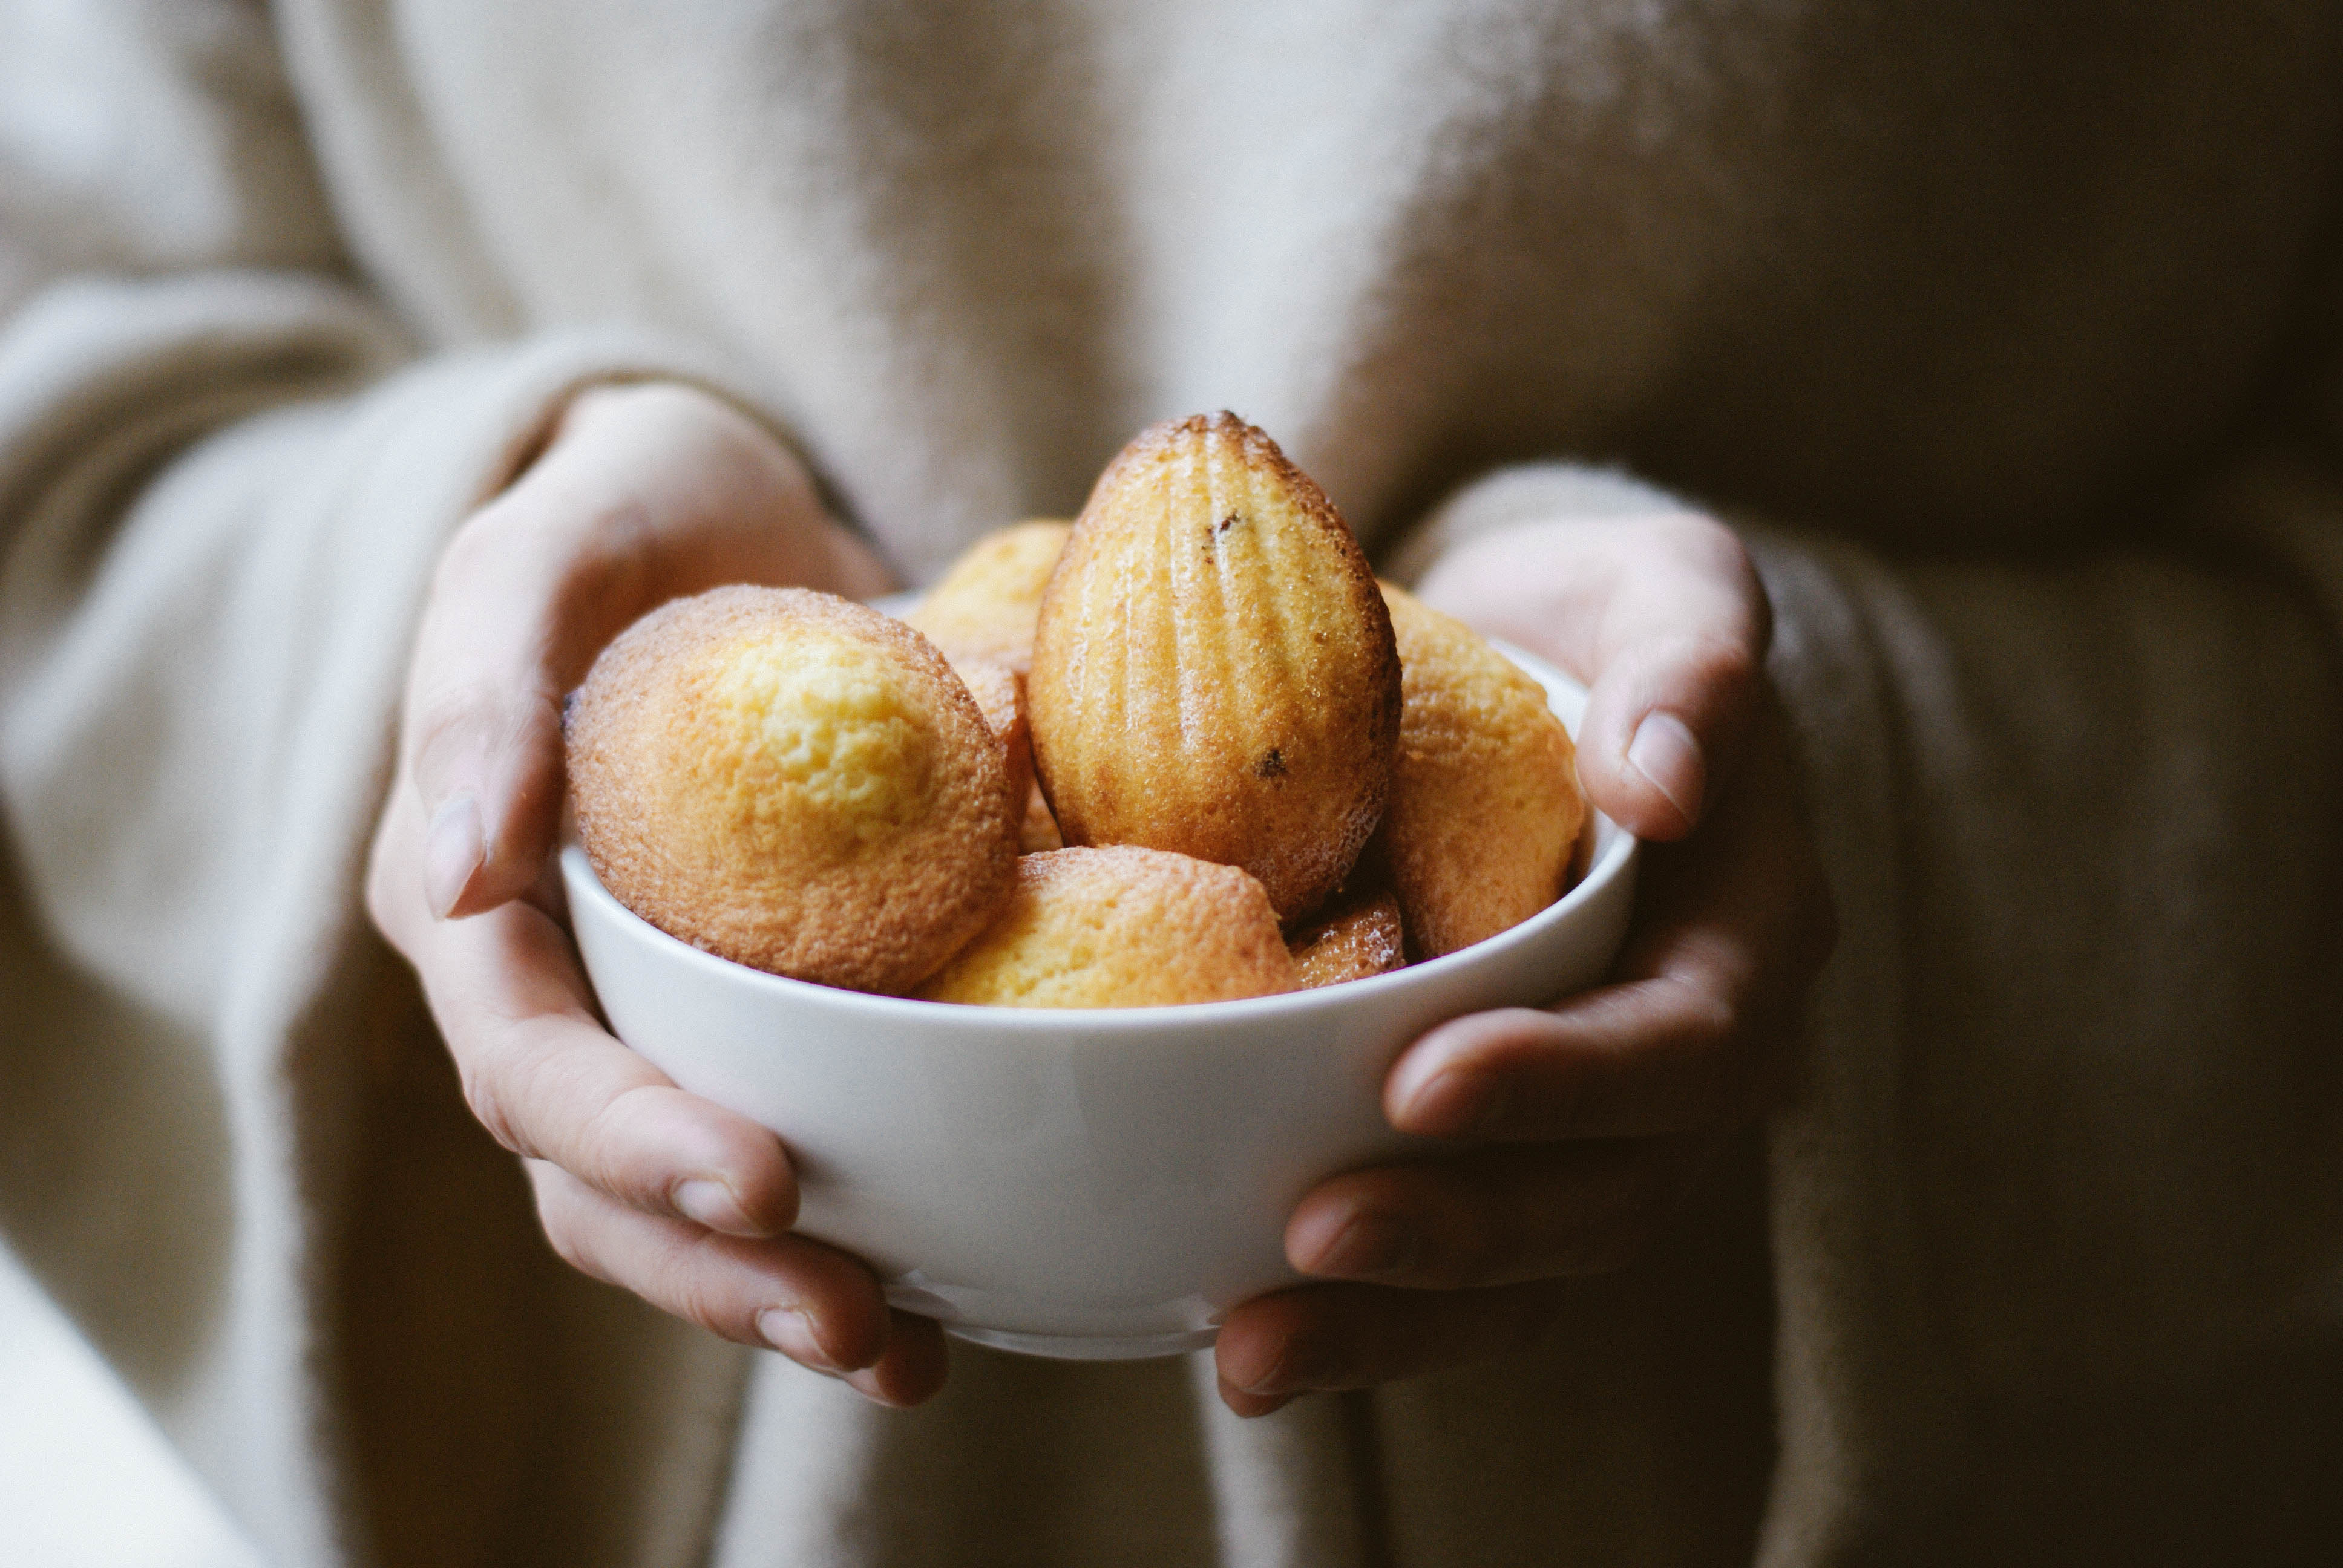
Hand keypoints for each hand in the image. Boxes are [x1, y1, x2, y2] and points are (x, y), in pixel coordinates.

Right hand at [365, 382, 947, 1404]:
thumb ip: (484, 690)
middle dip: (719, 1266)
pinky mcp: (773, 1004)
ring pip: (694, 1194)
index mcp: (477, 909)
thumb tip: (449, 879)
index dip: (629, 1138)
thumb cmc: (619, 508)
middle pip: (606, 1178)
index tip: (758, 1182)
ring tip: (902, 1349)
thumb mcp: (543, 550)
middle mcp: (564, 987)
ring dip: (786, 1286)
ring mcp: (667, 1010)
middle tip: (857, 1322)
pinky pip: (806, 1127)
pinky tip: (956, 1287)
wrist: (724, 501)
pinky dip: (869, 1213)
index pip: (530, 1062)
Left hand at [1215, 510, 1835, 1414]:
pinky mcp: (1501, 1150)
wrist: (1532, 668)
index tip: (1421, 1083)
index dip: (1566, 1082)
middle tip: (1314, 1233)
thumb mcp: (1668, 590)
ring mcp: (1595, 1127)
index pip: (1682, 1043)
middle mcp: (1686, 1058)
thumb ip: (1690, 664)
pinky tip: (1235, 1348)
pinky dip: (1357, 1317)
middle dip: (1463, 1231)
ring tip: (1249, 1351)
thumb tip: (1667, 783)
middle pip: (1604, 1194)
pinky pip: (1452, 1263)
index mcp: (1746, 938)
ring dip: (1394, 1320)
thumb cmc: (1599, 621)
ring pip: (1524, 1264)